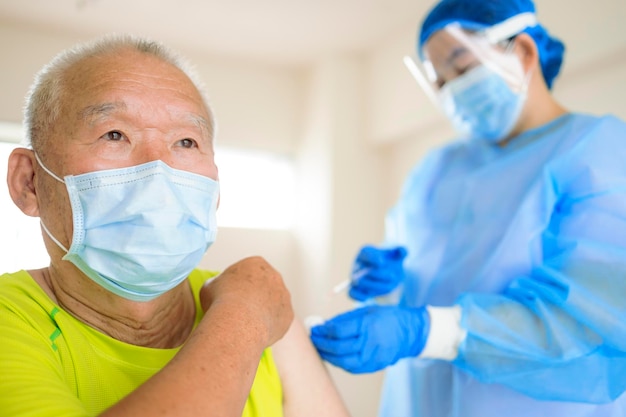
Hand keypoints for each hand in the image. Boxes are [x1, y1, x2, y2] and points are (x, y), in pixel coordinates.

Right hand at [200, 256, 293, 345]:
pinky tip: (255, 333)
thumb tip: (219, 289)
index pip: (249, 272)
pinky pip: (278, 321)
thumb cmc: (221, 300)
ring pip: (273, 304)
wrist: (238, 320)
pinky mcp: (288, 315)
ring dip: (263, 312)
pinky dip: (268, 327)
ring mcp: (284, 296)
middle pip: (264, 287)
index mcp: (256, 263)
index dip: (238, 285)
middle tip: (239, 311)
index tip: (230, 296)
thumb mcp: (210, 286)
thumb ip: (219, 284)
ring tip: (246, 325)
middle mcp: (275, 276)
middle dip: (254, 297)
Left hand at [310, 305, 428, 372]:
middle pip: (339, 347)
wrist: (410, 333)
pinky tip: (332, 356)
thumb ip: (345, 320)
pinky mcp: (374, 366)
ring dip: (328, 356)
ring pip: (343, 361)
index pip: (339, 331)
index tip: (315, 328)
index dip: (323, 331)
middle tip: (313, 339)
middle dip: (322, 344)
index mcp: (368, 325)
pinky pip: (352, 368)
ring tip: (319, 349)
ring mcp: (373, 357)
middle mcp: (370, 343)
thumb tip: (324, 326)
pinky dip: (340, 363)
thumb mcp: (366, 311)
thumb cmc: (387, 318)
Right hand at [348, 245, 407, 300]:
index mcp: (365, 253)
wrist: (385, 275)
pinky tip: (368, 297)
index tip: (383, 262)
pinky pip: (352, 293)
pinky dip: (359, 296)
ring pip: (359, 282)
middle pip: (362, 269)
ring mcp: (356, 278)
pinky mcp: (355, 290)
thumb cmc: (389, 263)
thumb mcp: (396, 256)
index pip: (366, 253)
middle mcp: (358, 265)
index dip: (373, 258)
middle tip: (393, 276)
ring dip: (375, 285)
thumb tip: (402, 251)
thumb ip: (401, 251)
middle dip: (379, 274)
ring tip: (389, 285)